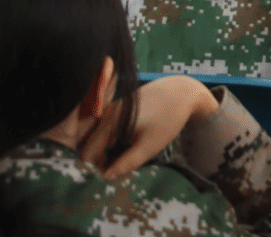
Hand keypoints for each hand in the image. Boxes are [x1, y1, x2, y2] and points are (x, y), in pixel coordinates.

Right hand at [83, 76, 219, 178]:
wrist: (183, 92)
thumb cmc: (168, 119)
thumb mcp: (150, 145)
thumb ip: (127, 163)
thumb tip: (106, 177)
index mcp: (110, 122)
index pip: (88, 152)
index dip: (93, 169)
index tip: (107, 177)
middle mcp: (107, 113)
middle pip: (90, 144)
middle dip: (98, 160)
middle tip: (115, 170)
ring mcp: (112, 108)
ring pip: (98, 136)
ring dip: (104, 150)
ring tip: (120, 160)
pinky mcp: (120, 107)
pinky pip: (106, 128)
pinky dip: (111, 140)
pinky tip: (125, 146)